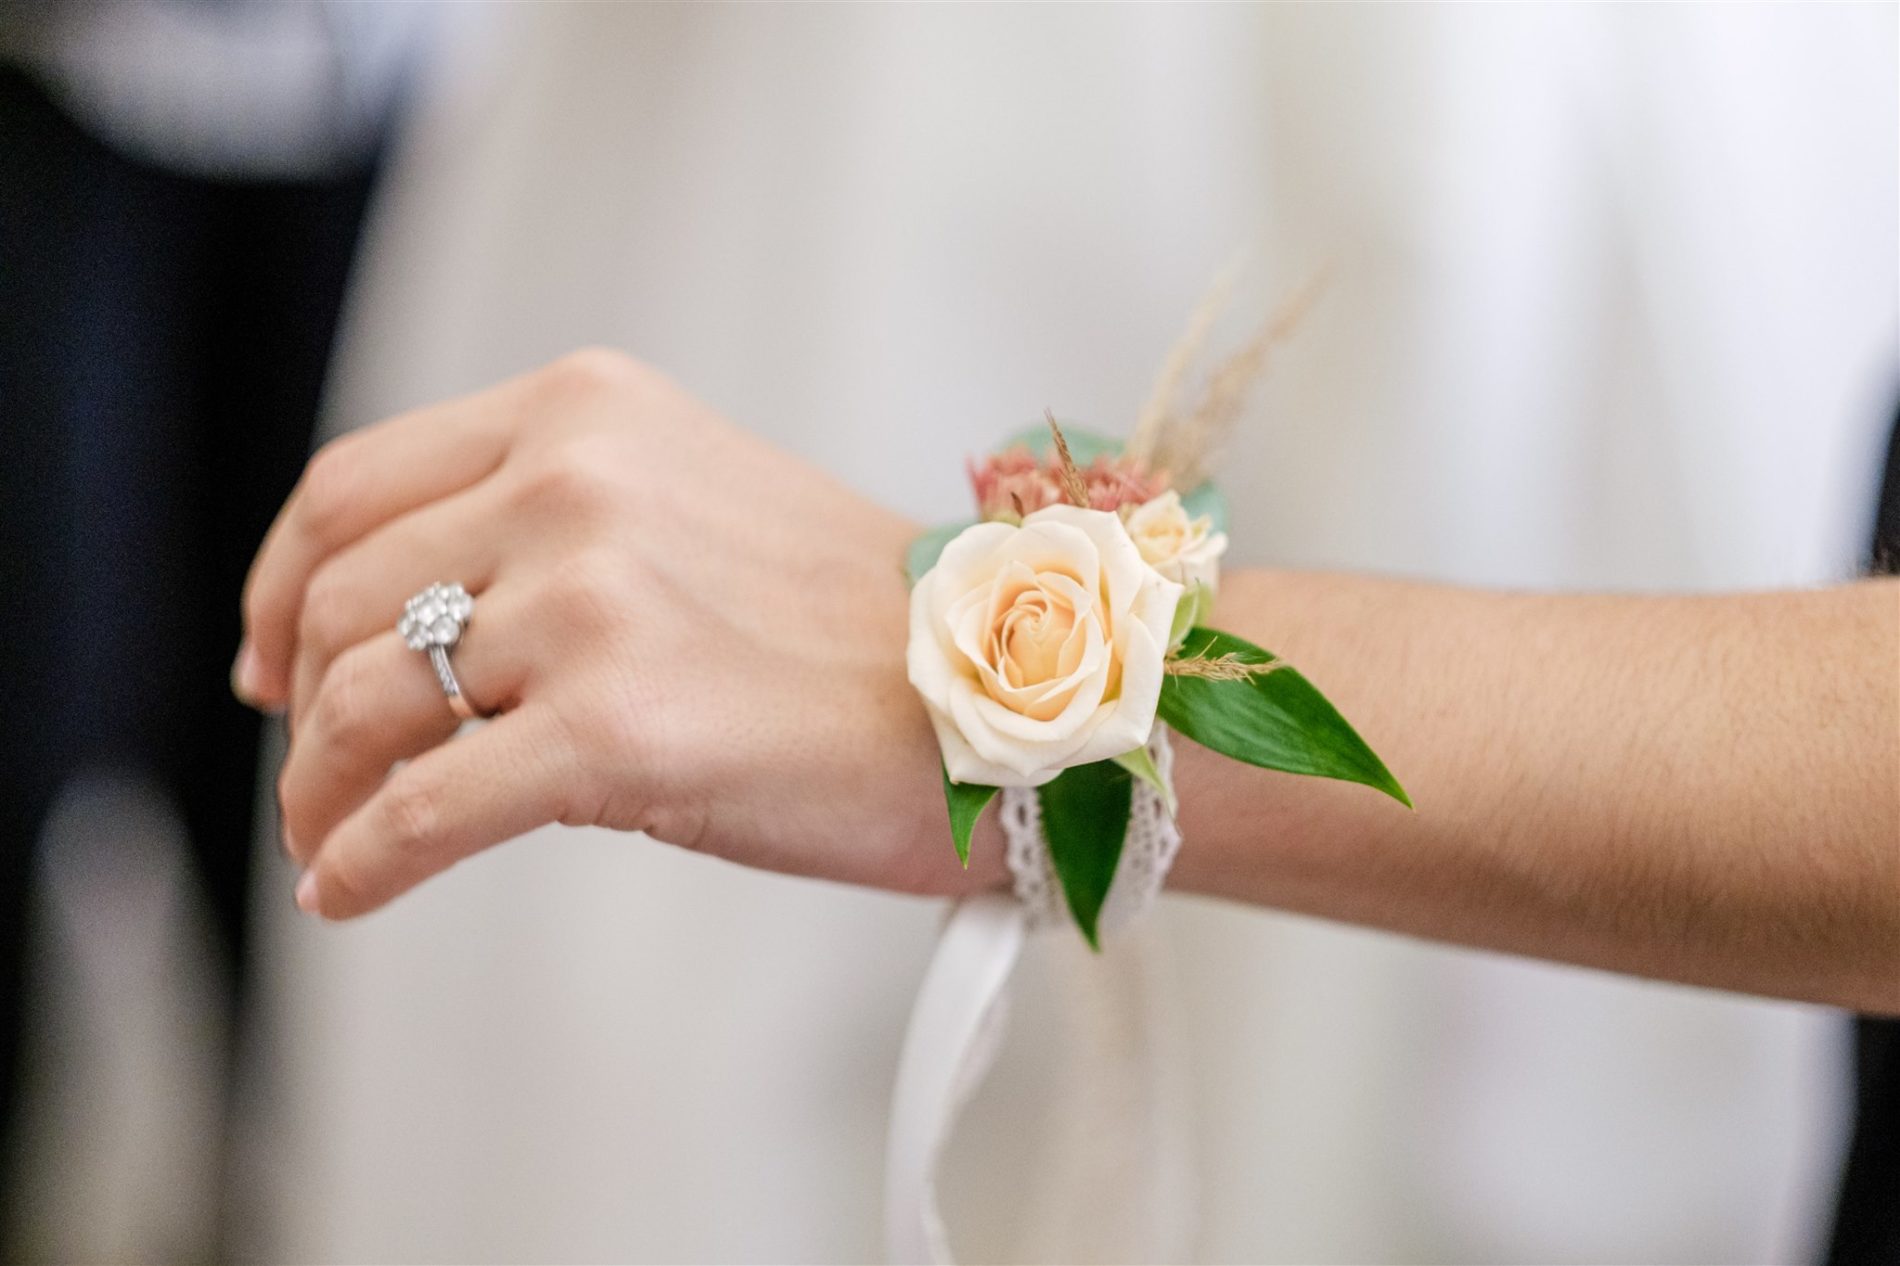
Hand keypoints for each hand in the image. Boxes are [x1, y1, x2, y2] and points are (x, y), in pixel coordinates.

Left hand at [239, 349, 994, 917]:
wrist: (1003, 696)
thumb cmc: (858, 625)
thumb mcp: (686, 506)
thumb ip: (543, 525)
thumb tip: (380, 635)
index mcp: (585, 410)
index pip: (354, 486)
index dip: (281, 585)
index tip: (271, 660)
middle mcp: (575, 480)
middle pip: (343, 602)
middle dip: (302, 709)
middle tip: (315, 779)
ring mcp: (594, 602)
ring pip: (364, 707)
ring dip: (323, 794)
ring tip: (336, 842)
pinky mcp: (616, 731)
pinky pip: (423, 810)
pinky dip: (361, 863)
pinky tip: (350, 890)